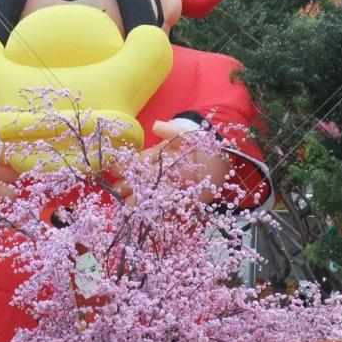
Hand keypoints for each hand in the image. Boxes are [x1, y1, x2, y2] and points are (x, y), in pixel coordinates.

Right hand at [112, 119, 229, 202]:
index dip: (127, 166)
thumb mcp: (188, 135)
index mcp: (161, 158)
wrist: (226, 159)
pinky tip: (144, 216)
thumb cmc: (204, 144)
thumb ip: (172, 131)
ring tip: (125, 207)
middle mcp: (162, 173)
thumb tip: (155, 126)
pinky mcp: (181, 200)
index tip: (115, 169)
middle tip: (116, 192)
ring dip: (137, 201)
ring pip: (150, 194)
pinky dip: (155, 211)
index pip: (140, 163)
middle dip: (128, 186)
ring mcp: (171, 188)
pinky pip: (165, 207)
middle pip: (141, 180)